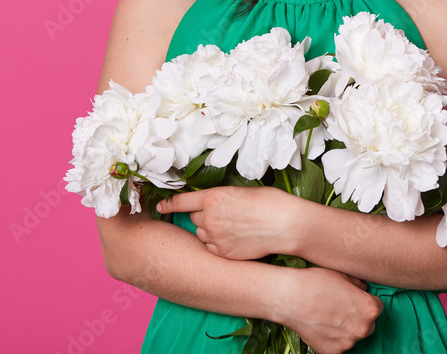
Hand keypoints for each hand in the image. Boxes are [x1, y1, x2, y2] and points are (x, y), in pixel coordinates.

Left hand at [157, 186, 302, 259]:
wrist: (286, 224)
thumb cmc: (270, 202)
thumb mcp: (240, 192)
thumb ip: (219, 197)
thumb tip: (211, 202)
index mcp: (213, 197)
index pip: (180, 201)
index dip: (167, 204)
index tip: (160, 207)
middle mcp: (209, 217)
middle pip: (193, 218)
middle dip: (203, 216)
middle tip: (222, 215)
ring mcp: (215, 237)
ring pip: (202, 234)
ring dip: (210, 231)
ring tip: (233, 228)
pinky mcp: (223, 253)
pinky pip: (211, 248)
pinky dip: (218, 244)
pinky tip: (236, 239)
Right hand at [275, 267, 383, 353]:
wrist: (290, 296)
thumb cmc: (316, 282)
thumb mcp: (342, 275)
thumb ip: (358, 284)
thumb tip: (363, 288)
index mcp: (369, 309)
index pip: (376, 308)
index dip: (364, 302)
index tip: (353, 301)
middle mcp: (362, 328)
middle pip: (367, 325)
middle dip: (357, 318)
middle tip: (340, 309)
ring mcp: (347, 343)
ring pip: (351, 337)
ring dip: (344, 330)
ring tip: (327, 317)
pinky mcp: (332, 352)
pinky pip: (337, 346)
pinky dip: (331, 339)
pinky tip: (320, 327)